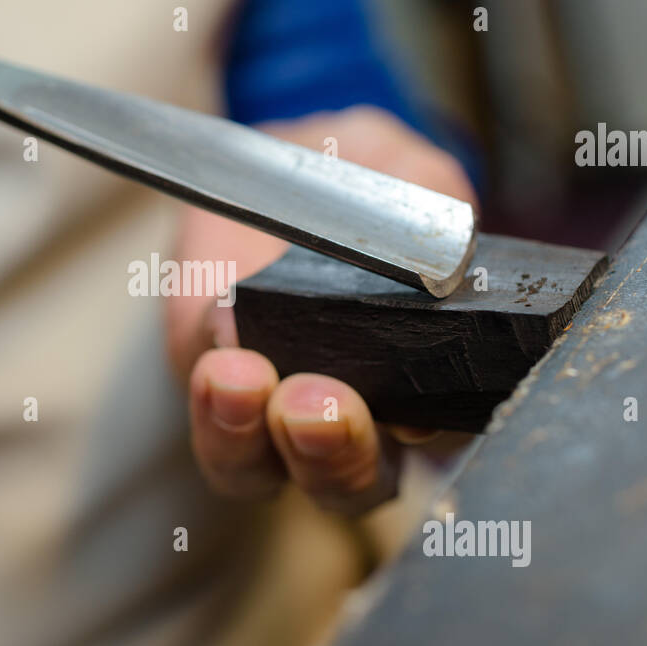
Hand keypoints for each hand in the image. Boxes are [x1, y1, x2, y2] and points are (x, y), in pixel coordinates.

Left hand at [168, 105, 477, 515]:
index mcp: (431, 386)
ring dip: (247, 433)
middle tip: (317, 404)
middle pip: (347, 481)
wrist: (276, 164)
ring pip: (259, 468)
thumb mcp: (405, 168)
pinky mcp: (207, 387)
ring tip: (239, 380)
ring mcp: (271, 416)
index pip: (442, 441)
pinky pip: (204, 416)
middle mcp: (355, 424)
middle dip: (333, 452)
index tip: (418, 420)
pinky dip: (204, 398)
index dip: (434, 439)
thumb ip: (432, 196)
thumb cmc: (362, 180)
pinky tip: (209, 359)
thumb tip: (442, 247)